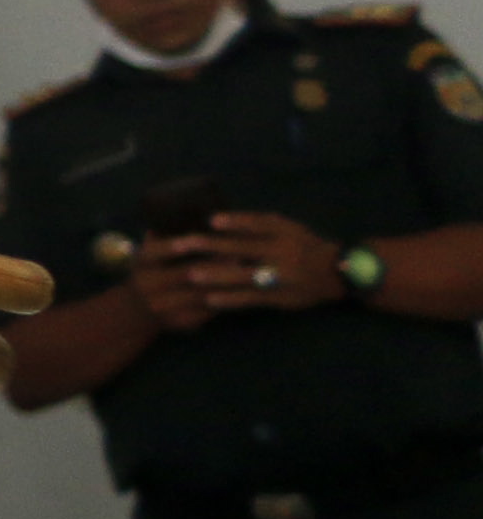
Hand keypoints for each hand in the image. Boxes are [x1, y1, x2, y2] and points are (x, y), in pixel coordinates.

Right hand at [125, 239, 237, 333]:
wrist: (137, 312)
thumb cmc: (150, 273)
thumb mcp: (148, 253)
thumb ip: (161, 235)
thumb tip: (183, 211)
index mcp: (141, 263)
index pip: (159, 251)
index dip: (180, 244)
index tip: (202, 237)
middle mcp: (148, 285)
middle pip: (186, 273)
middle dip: (214, 263)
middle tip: (239, 253)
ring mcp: (163, 306)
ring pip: (201, 293)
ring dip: (226, 282)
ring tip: (247, 271)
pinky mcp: (181, 322)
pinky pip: (208, 311)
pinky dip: (226, 300)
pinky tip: (242, 291)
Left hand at [168, 210, 346, 311]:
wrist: (336, 274)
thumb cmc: (302, 245)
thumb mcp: (287, 228)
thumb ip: (258, 225)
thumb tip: (216, 221)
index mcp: (285, 232)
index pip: (259, 223)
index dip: (236, 222)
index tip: (212, 220)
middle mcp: (284, 253)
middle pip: (244, 248)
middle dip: (212, 246)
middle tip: (183, 244)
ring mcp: (282, 277)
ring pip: (246, 276)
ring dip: (217, 276)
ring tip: (192, 275)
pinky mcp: (280, 297)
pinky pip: (252, 298)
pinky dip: (230, 299)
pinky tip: (210, 299)